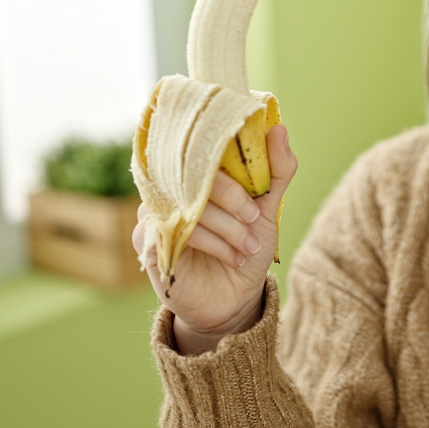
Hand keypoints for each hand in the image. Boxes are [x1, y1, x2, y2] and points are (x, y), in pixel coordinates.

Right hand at [132, 123, 297, 354]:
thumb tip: (279, 128)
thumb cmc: (247, 246)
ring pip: (191, 206)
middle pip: (195, 175)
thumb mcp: (267, 207)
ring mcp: (156, 213)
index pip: (206, 148)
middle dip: (234, 198)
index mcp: (195, 172)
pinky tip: (233, 258)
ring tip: (249, 247)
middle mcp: (170, 187)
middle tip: (255, 219)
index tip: (259, 183)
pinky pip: (180, 233)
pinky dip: (214, 244)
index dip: (231, 158)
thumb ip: (276, 170)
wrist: (234, 298)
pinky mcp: (149, 243)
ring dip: (229, 228)